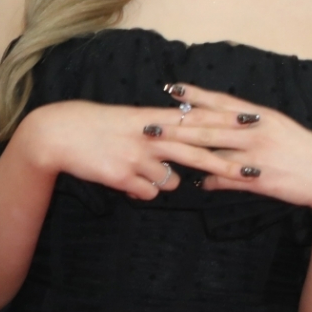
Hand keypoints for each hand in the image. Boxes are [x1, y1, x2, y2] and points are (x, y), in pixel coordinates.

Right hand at [19, 99, 247, 200]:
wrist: (60, 133)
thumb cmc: (99, 125)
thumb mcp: (132, 123)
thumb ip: (158, 134)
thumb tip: (176, 149)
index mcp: (154, 117)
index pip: (198, 119)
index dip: (226, 121)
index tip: (251, 121)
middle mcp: (150, 136)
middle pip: (195, 151)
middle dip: (225, 162)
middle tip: (251, 170)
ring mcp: (137, 157)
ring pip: (171, 180)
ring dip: (165, 180)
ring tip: (138, 167)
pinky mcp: (123, 177)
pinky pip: (147, 193)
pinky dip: (141, 190)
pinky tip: (124, 179)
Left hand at [159, 83, 311, 216]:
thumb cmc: (301, 149)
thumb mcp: (275, 130)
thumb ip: (246, 130)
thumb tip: (224, 126)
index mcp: (259, 115)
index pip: (221, 102)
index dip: (196, 95)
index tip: (172, 87)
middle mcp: (255, 131)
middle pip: (209, 126)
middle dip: (178, 124)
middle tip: (151, 123)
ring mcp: (257, 155)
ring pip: (214, 150)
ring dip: (186, 150)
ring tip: (162, 148)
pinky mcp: (261, 179)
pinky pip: (231, 179)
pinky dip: (213, 180)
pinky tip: (197, 183)